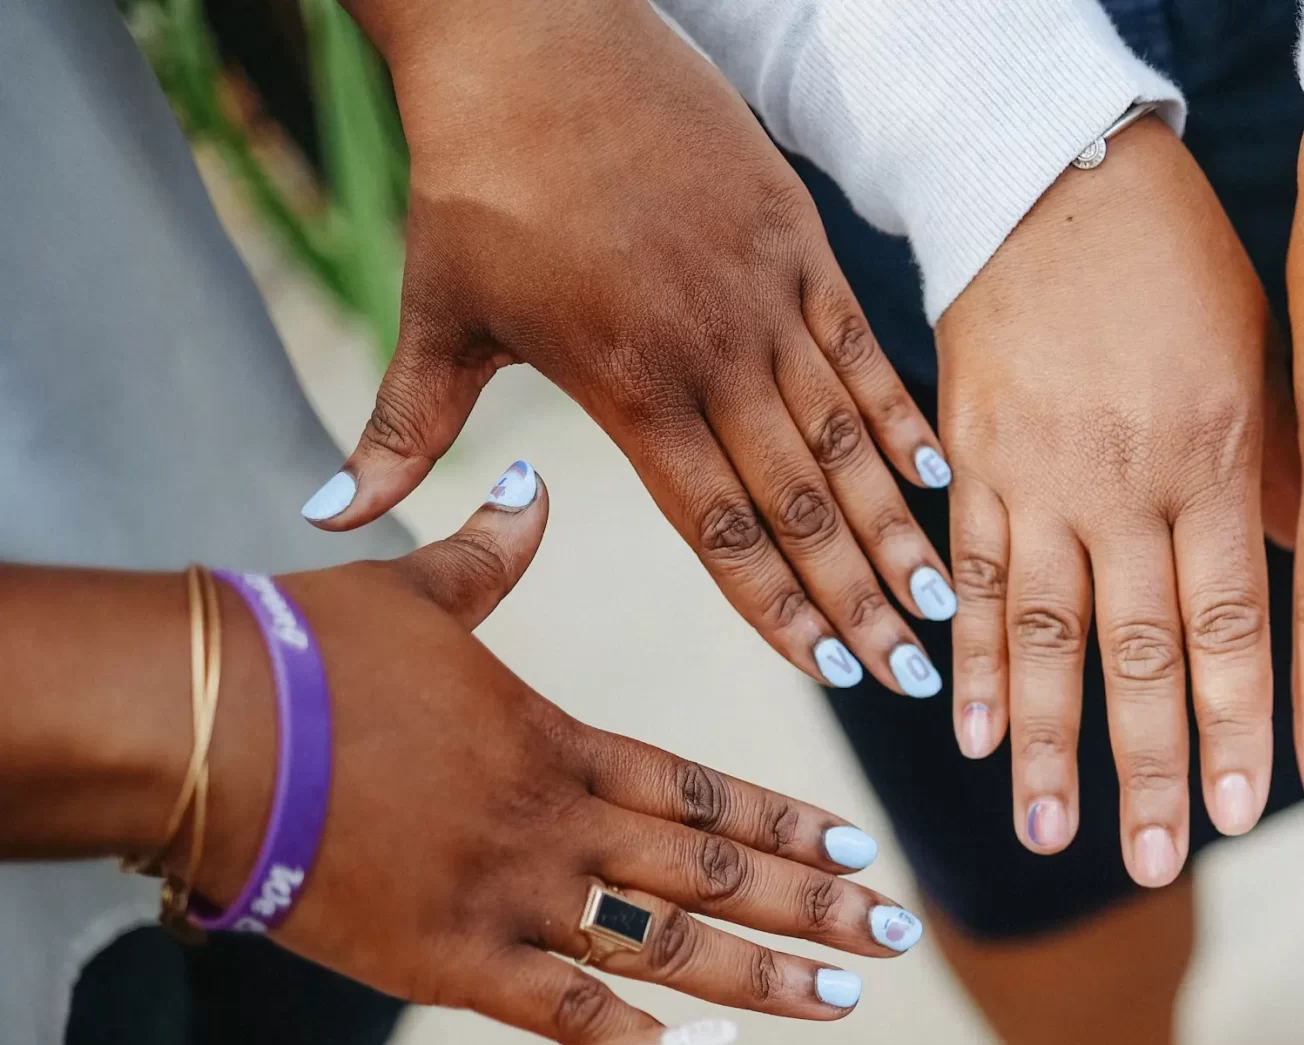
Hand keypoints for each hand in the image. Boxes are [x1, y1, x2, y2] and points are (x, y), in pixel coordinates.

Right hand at [259, 474, 915, 1044]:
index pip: (707, 792)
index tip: (863, 852)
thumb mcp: (409, 590)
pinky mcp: (449, 963)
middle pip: (716, 874)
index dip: (790, 828)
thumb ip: (486, 558)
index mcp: (560, 741)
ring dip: (766, 979)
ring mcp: (513, 897)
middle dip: (816, 907)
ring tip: (847, 1000)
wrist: (201, 725)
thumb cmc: (295, 651)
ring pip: (669, 947)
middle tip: (900, 936)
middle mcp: (560, 822)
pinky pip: (570, 1017)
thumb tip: (526, 491)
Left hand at [318, 0, 952, 692]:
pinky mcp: (795, 238)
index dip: (778, 610)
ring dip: (894, 526)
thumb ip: (402, 433)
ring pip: (846, 436)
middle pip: (800, 503)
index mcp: (627, 383)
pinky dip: (899, 415)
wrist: (533, 34)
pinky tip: (936, 477)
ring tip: (936, 601)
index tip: (827, 677)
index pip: (719, 527)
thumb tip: (326, 518)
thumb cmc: (475, 179)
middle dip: (858, 599)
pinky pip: (861, 347)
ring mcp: (764, 292)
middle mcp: (711, 349)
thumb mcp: (436, 314)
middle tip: (911, 680)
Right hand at [934, 118, 1270, 882]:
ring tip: (1047, 832)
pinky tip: (968, 731)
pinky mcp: (971, 460)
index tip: (1248, 818)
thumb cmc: (1184, 269)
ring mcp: (1038, 478)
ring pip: (1047, 633)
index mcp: (1214, 466)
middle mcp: (1126, 486)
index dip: (1238, 727)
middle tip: (1162, 864)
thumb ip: (1278, 492)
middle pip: (1139, 654)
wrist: (1056, 175)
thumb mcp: (1262, 370)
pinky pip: (971, 575)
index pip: (1232, 627)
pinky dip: (972, 658)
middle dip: (1152, 768)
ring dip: (1048, 742)